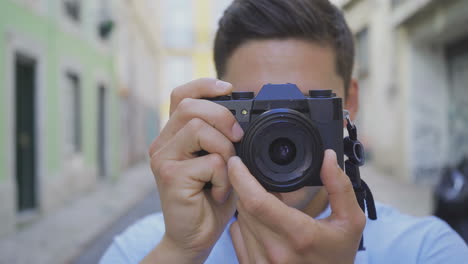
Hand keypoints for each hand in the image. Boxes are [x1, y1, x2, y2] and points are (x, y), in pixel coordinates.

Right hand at [143, 78, 242, 263]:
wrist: (195, 237)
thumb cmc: (209, 199)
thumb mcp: (219, 161)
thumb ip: (221, 138)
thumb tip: (242, 117)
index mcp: (174, 136)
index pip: (181, 95)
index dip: (204, 85)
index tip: (230, 88)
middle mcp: (162, 143)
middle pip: (190, 106)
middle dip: (223, 117)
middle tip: (239, 138)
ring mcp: (163, 158)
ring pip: (199, 129)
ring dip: (225, 150)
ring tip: (226, 173)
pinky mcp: (170, 176)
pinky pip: (210, 161)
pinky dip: (224, 177)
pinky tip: (219, 192)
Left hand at [228, 150, 365, 263]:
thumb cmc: (338, 257)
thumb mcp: (350, 222)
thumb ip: (339, 188)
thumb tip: (328, 157)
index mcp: (299, 235)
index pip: (256, 201)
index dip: (241, 177)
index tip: (236, 161)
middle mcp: (275, 251)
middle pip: (245, 206)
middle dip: (248, 188)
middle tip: (263, 183)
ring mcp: (261, 263)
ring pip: (240, 219)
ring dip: (248, 206)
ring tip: (269, 205)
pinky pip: (236, 236)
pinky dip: (245, 223)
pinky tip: (263, 224)